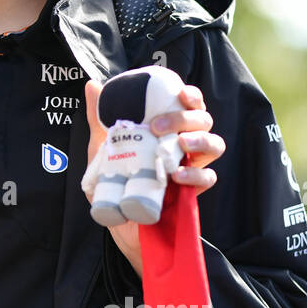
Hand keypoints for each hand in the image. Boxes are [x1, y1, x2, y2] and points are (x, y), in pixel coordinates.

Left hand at [84, 79, 225, 276]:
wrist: (116, 222)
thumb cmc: (113, 181)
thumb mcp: (101, 148)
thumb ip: (98, 118)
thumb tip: (92, 85)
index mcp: (167, 130)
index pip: (189, 105)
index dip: (192, 96)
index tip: (181, 92)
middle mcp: (182, 145)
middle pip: (204, 120)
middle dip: (187, 117)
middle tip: (159, 126)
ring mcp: (189, 168)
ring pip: (214, 145)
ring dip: (201, 140)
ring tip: (181, 143)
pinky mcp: (190, 193)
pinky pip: (208, 179)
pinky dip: (197, 175)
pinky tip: (179, 175)